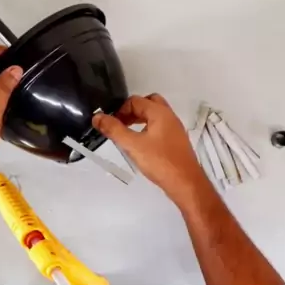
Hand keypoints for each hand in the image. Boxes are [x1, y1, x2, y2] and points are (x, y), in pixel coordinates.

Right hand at [92, 94, 206, 207]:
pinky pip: (160, 127)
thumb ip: (114, 130)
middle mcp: (170, 117)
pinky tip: (141, 144)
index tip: (111, 124)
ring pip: (155, 116)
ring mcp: (175, 129)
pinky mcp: (176, 142)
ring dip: (140, 120)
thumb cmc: (160, 162)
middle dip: (132, 111)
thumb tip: (98, 117)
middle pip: (149, 103)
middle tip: (120, 124)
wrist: (185, 183)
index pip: (136, 101)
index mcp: (160, 113)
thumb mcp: (132, 145)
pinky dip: (148, 129)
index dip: (120, 110)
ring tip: (127, 134)